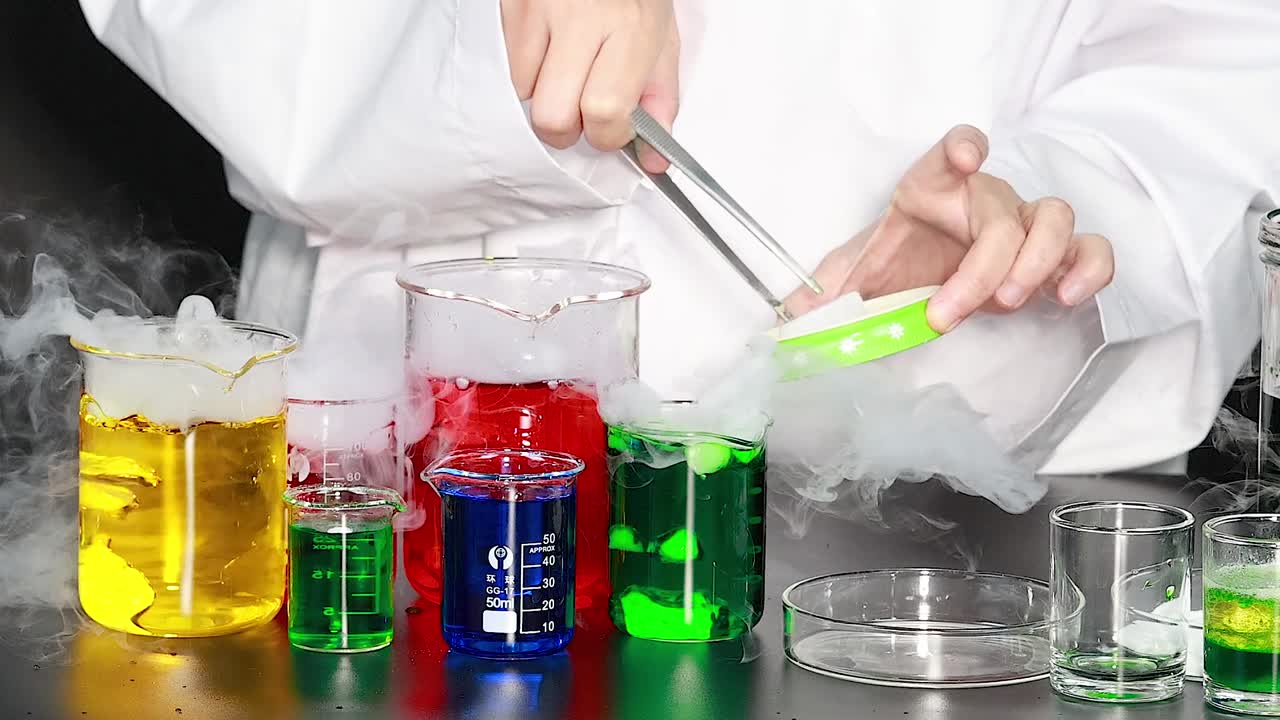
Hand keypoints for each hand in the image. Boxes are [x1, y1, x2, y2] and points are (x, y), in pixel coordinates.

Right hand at [500, 0, 679, 171]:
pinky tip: (549, 49)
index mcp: (628, 28)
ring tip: (567, 68)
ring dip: (545, 96)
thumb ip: (659, 100)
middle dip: (568, 129)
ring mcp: (537, 11)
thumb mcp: (662, 40)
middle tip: (582, 111)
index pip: (604, 110)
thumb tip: (652, 162)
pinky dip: (527, 71)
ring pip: (524, 95)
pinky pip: (509, 67)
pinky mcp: (510, 7)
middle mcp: (580, 19)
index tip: (613, 127)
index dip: (607, 134)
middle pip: (552, 117)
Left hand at [784, 125, 1114, 331]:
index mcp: (932, 189)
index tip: (964, 157)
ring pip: (1055, 220)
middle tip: (951, 310)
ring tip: (1012, 300)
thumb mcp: (857, 274)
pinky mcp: (1054, 256)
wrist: (926, 279)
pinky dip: (1089, 268)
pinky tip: (1067, 296)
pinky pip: (1090, 249)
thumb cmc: (898, 264)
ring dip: (1037, 263)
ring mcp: (1025, 223)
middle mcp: (984, 198)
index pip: (949, 151)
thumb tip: (791, 318)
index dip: (960, 147)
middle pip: (1001, 214)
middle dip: (981, 267)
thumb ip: (827, 290)